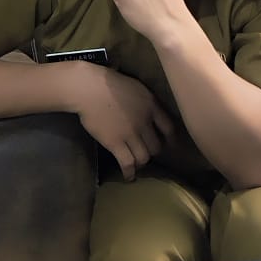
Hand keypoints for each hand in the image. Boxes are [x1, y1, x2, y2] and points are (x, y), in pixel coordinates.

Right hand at [73, 64, 173, 181]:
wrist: (90, 89)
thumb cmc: (110, 83)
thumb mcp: (137, 87)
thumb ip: (147, 102)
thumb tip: (151, 113)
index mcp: (151, 105)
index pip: (169, 127)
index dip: (170, 139)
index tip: (169, 145)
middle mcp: (144, 121)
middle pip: (156, 146)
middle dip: (152, 152)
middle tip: (146, 152)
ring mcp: (130, 134)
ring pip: (144, 157)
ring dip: (141, 163)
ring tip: (136, 164)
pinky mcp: (115, 144)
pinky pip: (127, 163)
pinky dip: (129, 173)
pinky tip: (129, 177)